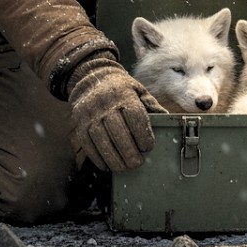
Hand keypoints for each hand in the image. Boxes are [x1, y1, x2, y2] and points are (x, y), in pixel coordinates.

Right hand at [66, 56, 165, 171]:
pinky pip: (87, 144)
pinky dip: (97, 158)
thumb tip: (168, 121)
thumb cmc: (121, 90)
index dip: (142, 134)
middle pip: (117, 130)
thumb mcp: (138, 91)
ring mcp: (89, 114)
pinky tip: (107, 165)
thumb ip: (152, 106)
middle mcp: (104, 102)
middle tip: (137, 163)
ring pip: (100, 140)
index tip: (148, 147)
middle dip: (128, 151)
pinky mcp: (79, 124)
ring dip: (113, 158)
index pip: (134, 115)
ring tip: (124, 168)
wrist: (91, 78)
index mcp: (122, 93)